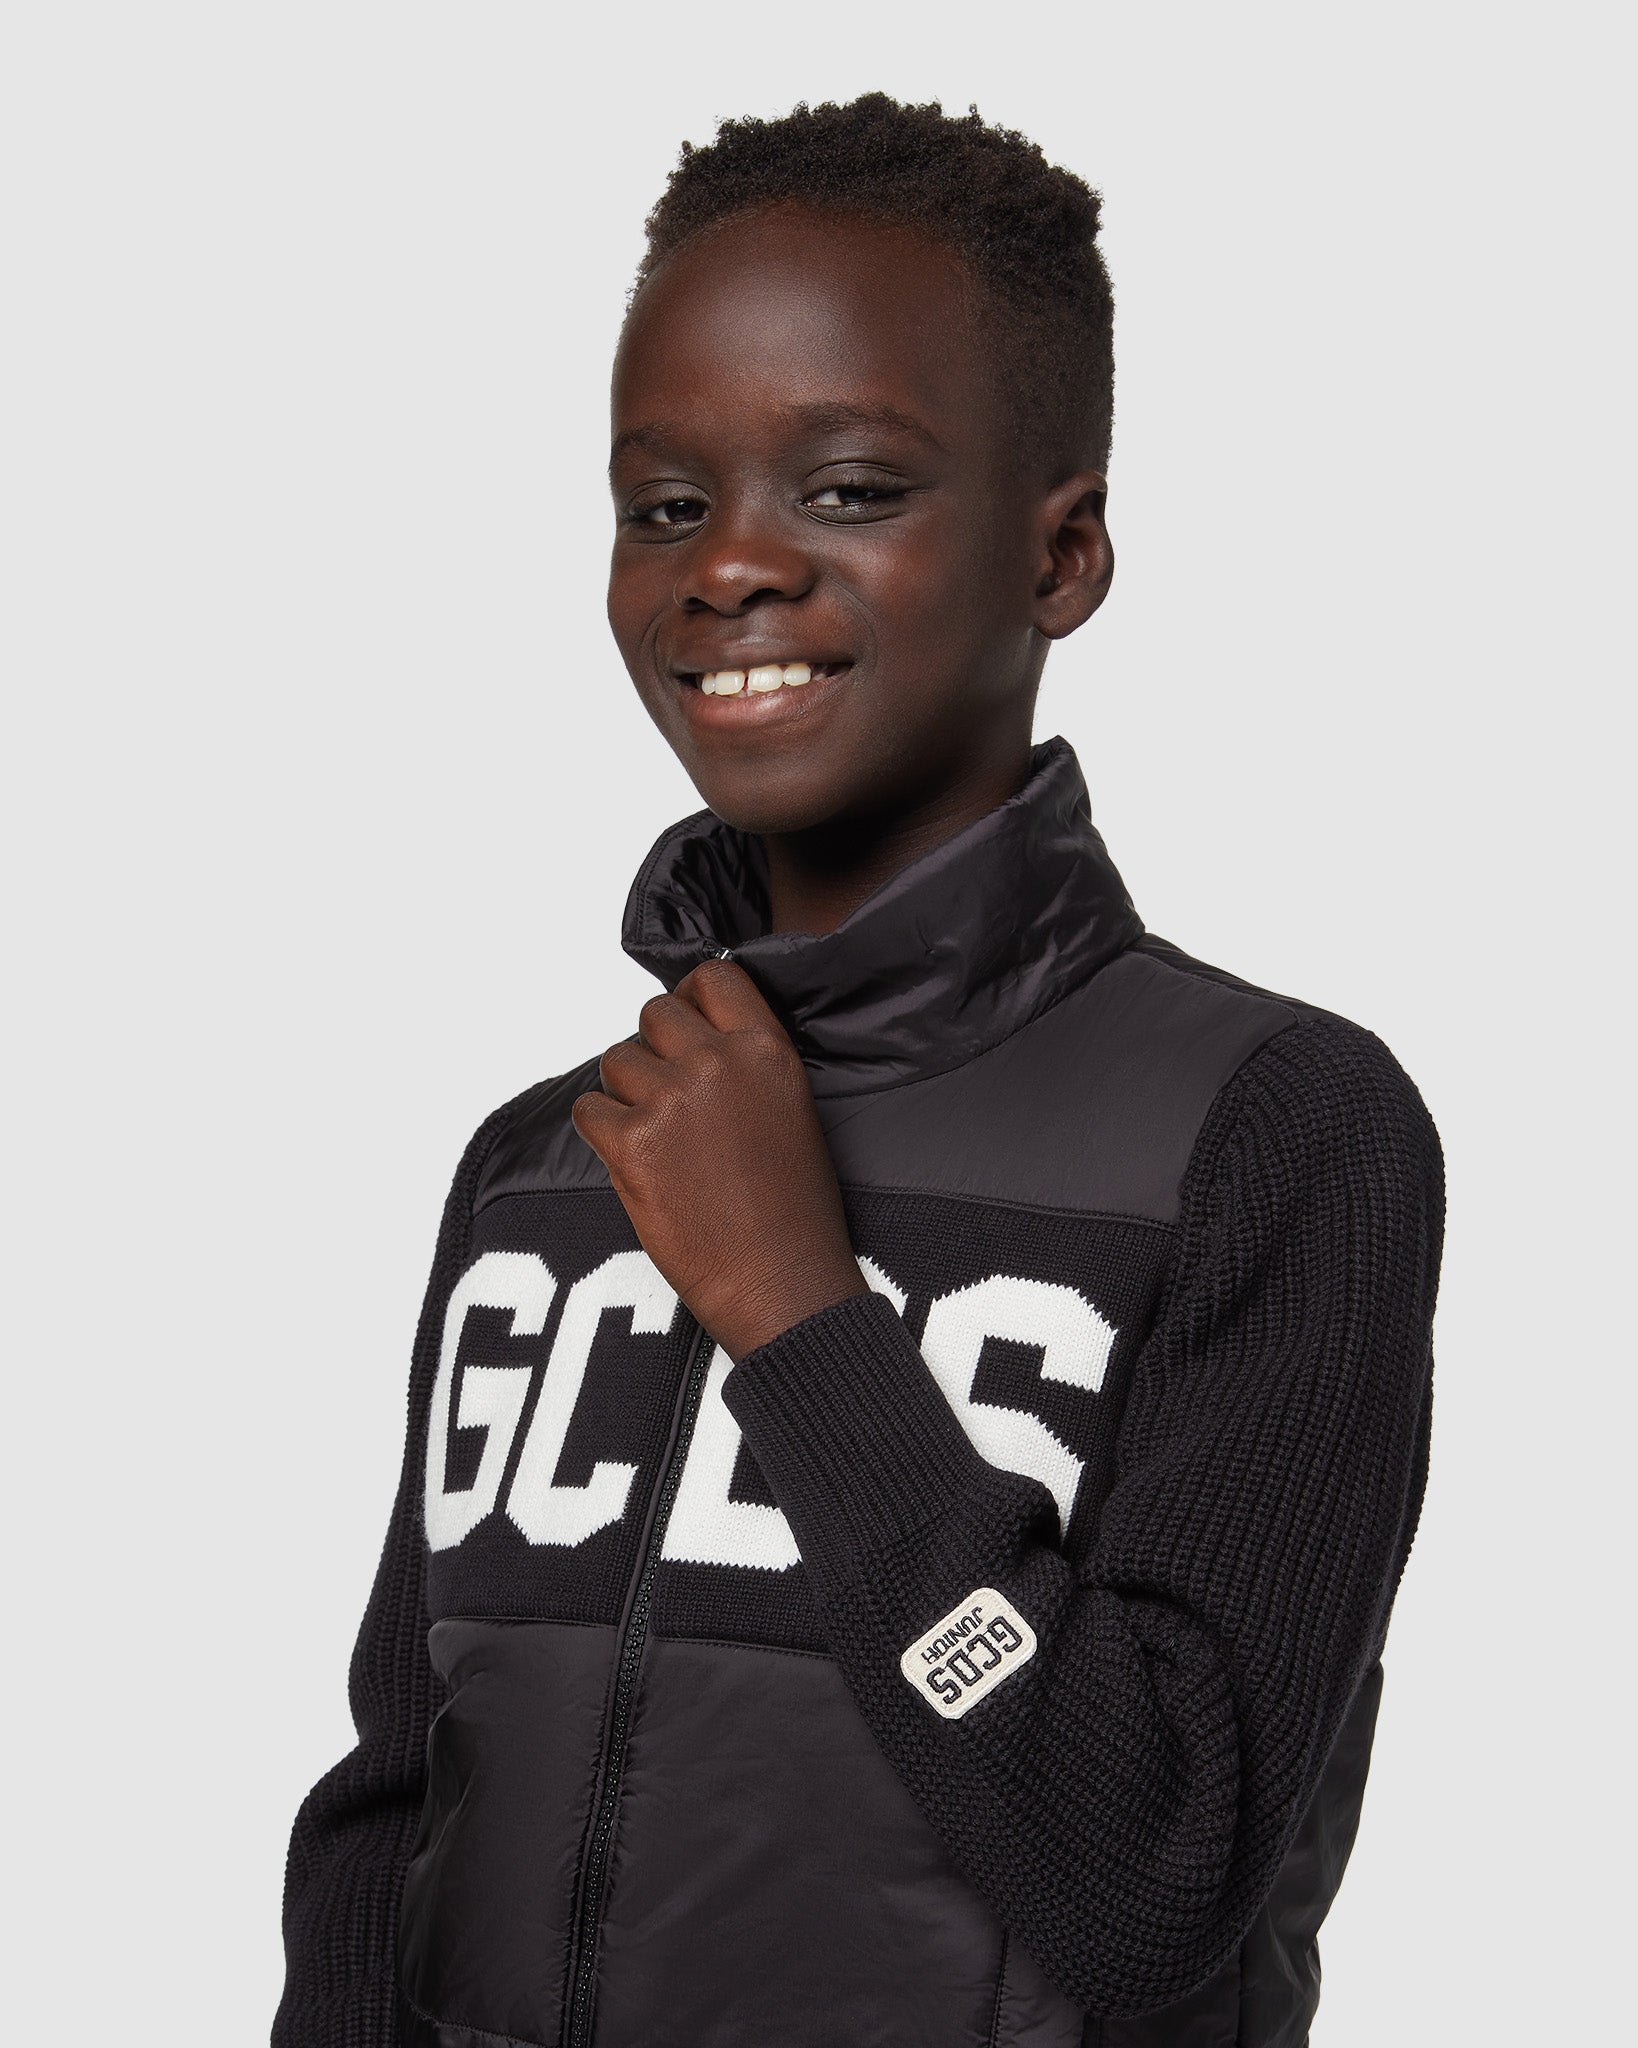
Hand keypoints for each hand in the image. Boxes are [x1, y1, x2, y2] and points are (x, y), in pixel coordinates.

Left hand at [571, 959, 866, 1358]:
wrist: (780, 1280)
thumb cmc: (794, 1210)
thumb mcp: (791, 1109)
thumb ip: (745, 1063)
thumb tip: (692, 1042)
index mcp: (766, 1049)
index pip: (714, 976)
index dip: (690, 998)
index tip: (685, 1026)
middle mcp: (717, 1062)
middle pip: (654, 1013)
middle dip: (654, 1051)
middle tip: (667, 1097)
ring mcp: (671, 1100)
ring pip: (615, 1060)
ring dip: (625, 1092)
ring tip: (656, 1137)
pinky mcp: (631, 1144)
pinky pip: (587, 1110)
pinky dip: (601, 1133)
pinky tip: (633, 1161)